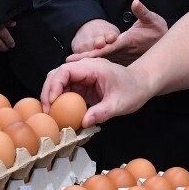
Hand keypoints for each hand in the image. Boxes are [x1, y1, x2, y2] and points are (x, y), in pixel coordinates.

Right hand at [40, 58, 155, 126]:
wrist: (142, 84)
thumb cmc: (133, 90)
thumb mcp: (119, 104)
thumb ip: (102, 112)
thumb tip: (84, 122)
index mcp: (93, 68)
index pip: (65, 71)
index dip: (54, 85)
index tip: (52, 102)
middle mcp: (85, 68)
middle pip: (57, 74)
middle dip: (48, 91)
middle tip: (46, 111)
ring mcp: (83, 76)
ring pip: (59, 81)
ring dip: (51, 95)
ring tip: (50, 113)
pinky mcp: (83, 85)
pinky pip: (66, 90)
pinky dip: (60, 100)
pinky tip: (59, 113)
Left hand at [67, 0, 166, 64]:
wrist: (165, 45)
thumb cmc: (158, 32)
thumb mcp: (153, 20)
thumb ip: (142, 12)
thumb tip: (135, 2)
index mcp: (126, 42)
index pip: (108, 48)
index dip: (94, 52)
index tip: (82, 56)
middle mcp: (121, 51)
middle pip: (100, 56)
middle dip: (85, 58)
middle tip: (69, 61)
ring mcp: (121, 55)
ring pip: (102, 58)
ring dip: (88, 60)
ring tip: (72, 61)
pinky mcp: (122, 56)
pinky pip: (106, 59)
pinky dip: (96, 60)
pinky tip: (84, 62)